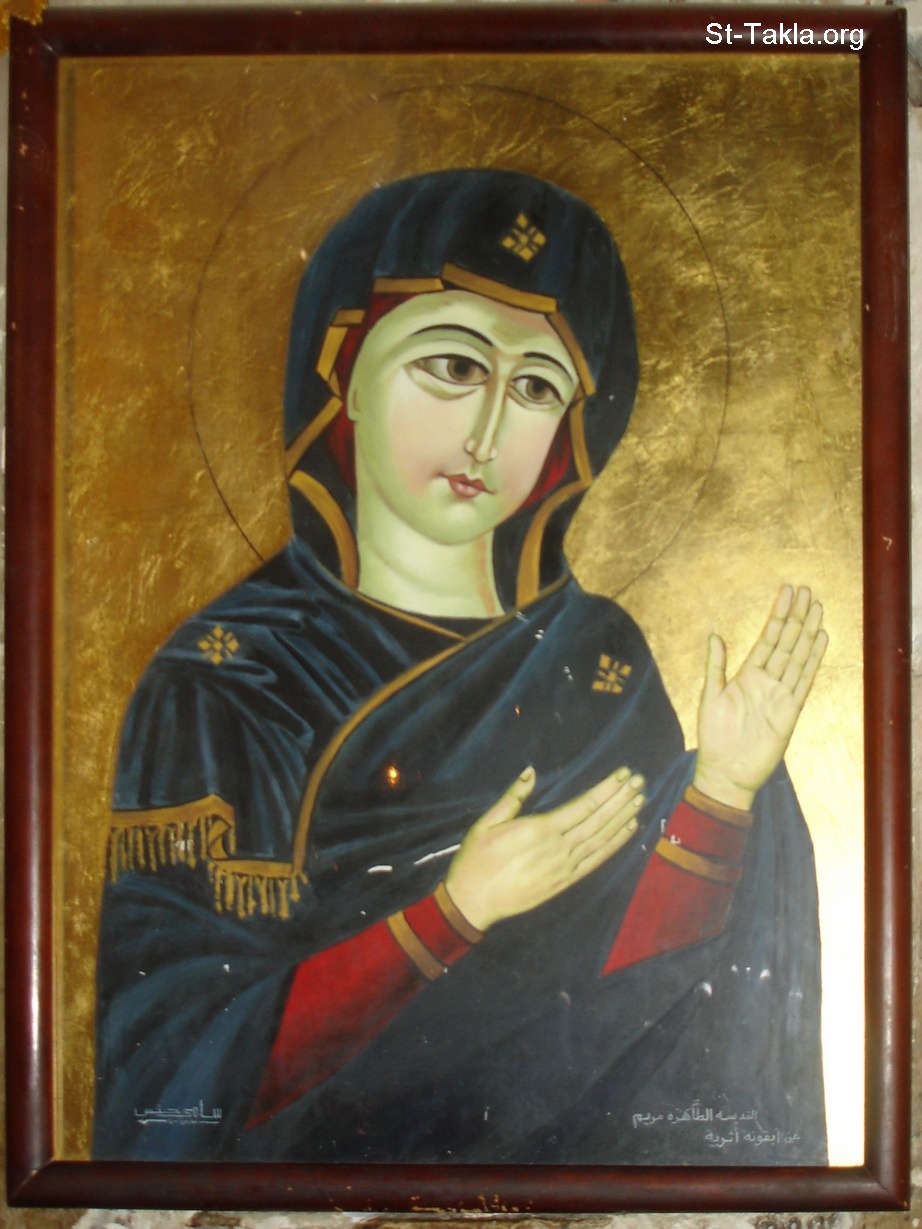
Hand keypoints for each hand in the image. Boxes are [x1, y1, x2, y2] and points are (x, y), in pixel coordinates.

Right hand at [445, 765, 643, 931]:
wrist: (474, 902)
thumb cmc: (475, 859)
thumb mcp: (485, 823)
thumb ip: (512, 797)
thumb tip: (530, 771)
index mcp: (540, 829)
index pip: (584, 805)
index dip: (607, 789)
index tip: (624, 774)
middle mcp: (559, 848)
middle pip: (598, 820)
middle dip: (621, 799)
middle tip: (641, 781)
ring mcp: (565, 867)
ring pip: (602, 839)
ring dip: (623, 818)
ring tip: (641, 800)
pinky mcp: (565, 881)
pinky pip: (596, 860)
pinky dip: (615, 845)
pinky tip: (629, 830)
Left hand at [694, 584, 827, 811]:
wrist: (726, 771)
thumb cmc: (714, 736)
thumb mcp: (710, 696)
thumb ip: (716, 666)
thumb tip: (714, 635)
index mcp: (746, 674)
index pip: (767, 638)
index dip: (777, 615)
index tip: (786, 592)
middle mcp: (766, 680)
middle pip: (786, 642)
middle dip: (796, 616)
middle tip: (807, 591)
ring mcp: (780, 694)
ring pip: (798, 656)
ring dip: (808, 632)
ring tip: (818, 608)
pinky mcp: (790, 711)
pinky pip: (804, 680)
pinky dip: (813, 660)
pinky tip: (821, 639)